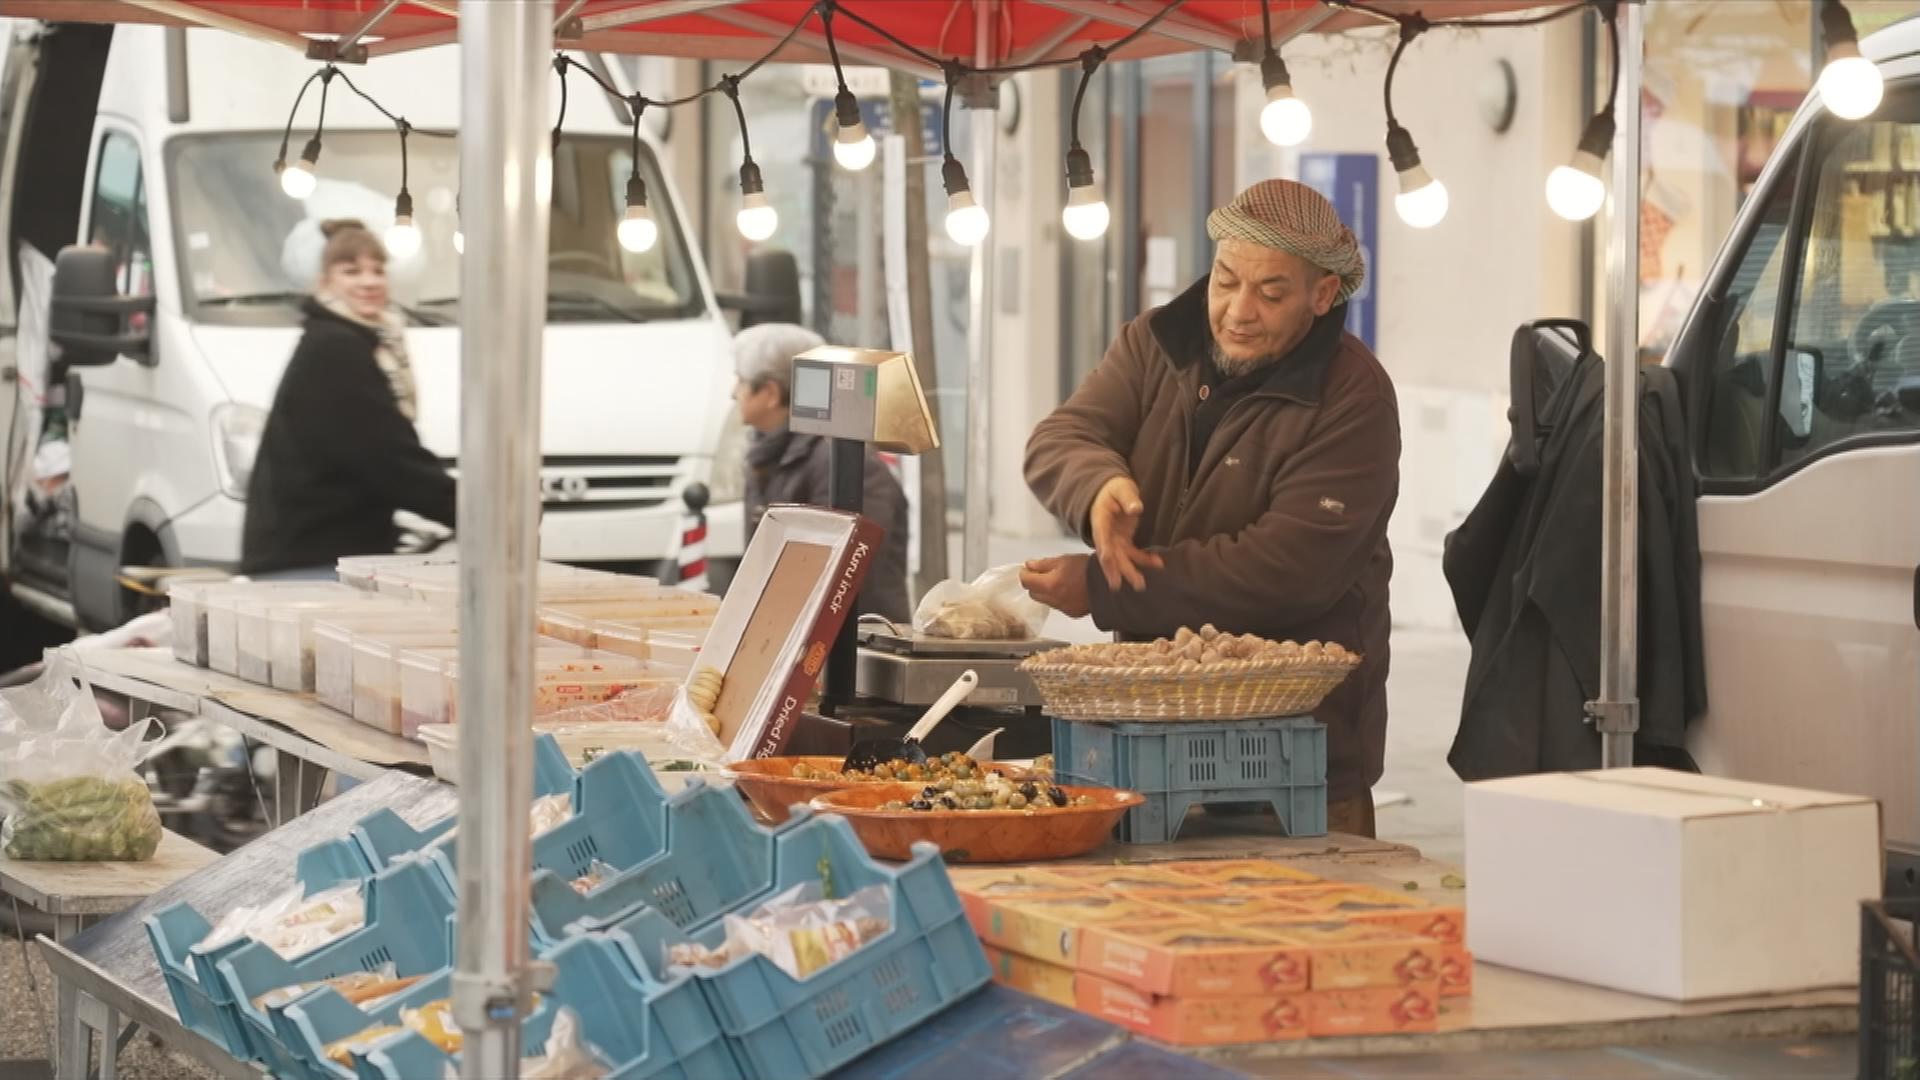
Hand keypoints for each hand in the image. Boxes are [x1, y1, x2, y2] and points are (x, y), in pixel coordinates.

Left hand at [1021, 555, 1091, 618]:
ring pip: (1045, 600)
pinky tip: (1068, 589)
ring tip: (1057, 580)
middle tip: (1041, 573)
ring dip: (1045, 591)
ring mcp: (1062, 608)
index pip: (1026, 581)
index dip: (1024, 573)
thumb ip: (1043, 564)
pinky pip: (1057, 605)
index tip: (1027, 568)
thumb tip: (1029, 565)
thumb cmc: (1086, 568)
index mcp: (1050, 584)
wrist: (1107, 584)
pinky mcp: (1071, 613)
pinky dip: (1058, 598)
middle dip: (1034, 583)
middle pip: (1033, 593)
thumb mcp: (1064, 560)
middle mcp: (1053, 599)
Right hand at [1089, 476, 1162, 591]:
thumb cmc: (1114, 488)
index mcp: (1100, 520)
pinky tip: (1158, 563)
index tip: (1106, 558)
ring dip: (1130, 571)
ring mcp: (1114, 540)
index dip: (1103, 547)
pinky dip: (1144, 560)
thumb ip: (1128, 498)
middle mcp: (1105, 534)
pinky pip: (1133, 553)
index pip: (1101, 536)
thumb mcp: (1121, 488)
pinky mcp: (1124, 542)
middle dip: (1115, 569)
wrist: (1112, 493)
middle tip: (1118, 585)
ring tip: (1140, 585)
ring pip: (1121, 558)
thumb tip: (1136, 509)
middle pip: (1109, 554)